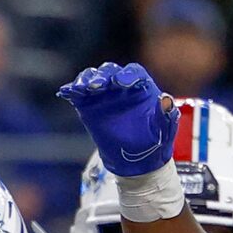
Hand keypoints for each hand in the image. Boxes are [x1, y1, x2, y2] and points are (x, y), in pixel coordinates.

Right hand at [58, 61, 174, 178]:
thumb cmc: (155, 140)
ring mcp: (104, 94)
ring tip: (82, 88)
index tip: (121, 83)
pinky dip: (72, 90)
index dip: (127, 75)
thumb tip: (165, 100)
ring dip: (86, 80)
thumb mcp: (164, 128)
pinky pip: (79, 94)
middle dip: (103, 76)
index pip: (133, 72)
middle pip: (109, 71)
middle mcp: (120, 85)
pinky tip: (66, 92)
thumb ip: (166, 114)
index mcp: (141, 86)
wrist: (138, 161)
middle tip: (98, 85)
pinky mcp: (89, 106)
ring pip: (93, 78)